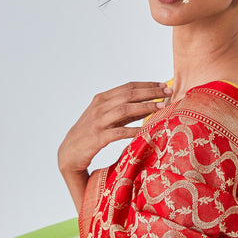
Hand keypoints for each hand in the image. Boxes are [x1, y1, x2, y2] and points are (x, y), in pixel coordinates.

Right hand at [58, 81, 172, 175]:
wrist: (69, 152)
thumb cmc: (92, 133)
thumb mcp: (108, 117)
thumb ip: (126, 111)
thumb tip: (151, 105)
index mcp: (102, 98)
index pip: (128, 87)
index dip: (147, 85)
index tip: (164, 85)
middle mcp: (99, 107)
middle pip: (129, 95)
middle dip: (150, 92)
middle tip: (168, 92)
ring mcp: (98, 122)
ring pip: (125, 110)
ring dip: (145, 107)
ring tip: (162, 107)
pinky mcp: (97, 138)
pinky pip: (118, 132)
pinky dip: (133, 130)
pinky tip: (146, 129)